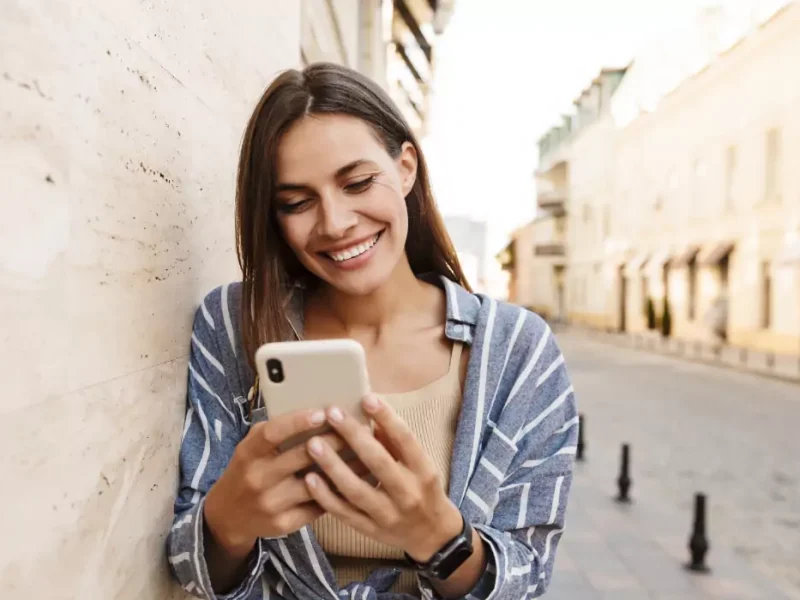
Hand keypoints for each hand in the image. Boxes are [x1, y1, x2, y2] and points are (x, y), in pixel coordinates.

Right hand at [204, 409, 348, 556]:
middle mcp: (257, 479)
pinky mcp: (284, 523)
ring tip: (367, 453)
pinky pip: (317, 506)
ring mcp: (271, 504)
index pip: (272, 433)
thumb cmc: (248, 470)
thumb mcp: (252, 448)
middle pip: (301, 457)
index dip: (297, 422)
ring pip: (315, 484)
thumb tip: (317, 413)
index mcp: (248, 453)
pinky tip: (356, 480)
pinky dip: (338, 492)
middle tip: (359, 428)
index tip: (322, 412)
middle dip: (333, 441)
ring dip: (344, 468)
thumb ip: (276, 432)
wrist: (229, 515)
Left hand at [303, 395, 463, 561]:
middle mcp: (407, 493)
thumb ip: (397, 442)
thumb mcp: (420, 464)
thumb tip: (372, 415)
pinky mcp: (370, 530)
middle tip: (332, 413)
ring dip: (333, 466)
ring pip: (356, 490)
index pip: (405, 440)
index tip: (366, 398)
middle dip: (353, 436)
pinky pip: (344, 513)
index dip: (387, 418)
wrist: (431, 534)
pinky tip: (310, 479)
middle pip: (378, 462)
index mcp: (423, 471)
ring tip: (313, 444)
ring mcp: (388, 514)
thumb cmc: (422, 489)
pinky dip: (326, 497)